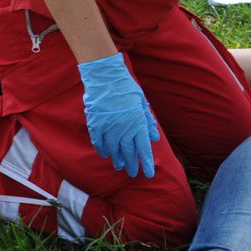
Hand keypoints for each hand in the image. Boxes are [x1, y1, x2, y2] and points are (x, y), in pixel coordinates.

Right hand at [78, 53, 160, 178]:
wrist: (106, 77)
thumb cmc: (126, 87)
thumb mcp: (142, 102)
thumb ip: (148, 121)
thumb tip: (155, 137)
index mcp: (137, 123)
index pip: (144, 148)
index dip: (147, 162)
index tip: (148, 173)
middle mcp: (124, 129)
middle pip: (129, 152)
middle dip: (132, 164)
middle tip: (132, 173)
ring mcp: (109, 128)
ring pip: (113, 150)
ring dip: (117, 159)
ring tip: (119, 165)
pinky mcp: (96, 125)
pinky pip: (99, 142)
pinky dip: (102, 150)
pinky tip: (105, 154)